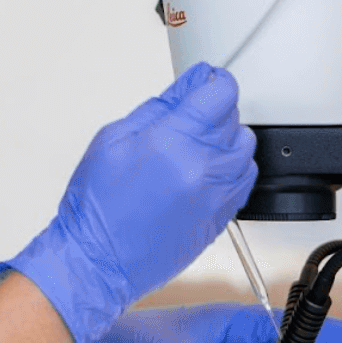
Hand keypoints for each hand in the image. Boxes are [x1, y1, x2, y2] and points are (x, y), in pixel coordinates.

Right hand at [0, 64, 257, 342]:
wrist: (96, 261)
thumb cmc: (97, 206)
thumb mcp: (113, 139)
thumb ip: (158, 108)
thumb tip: (186, 87)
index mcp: (173, 143)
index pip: (220, 95)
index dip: (214, 81)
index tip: (206, 82)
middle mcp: (201, 169)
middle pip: (235, 120)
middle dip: (215, 110)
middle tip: (190, 116)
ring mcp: (214, 197)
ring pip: (245, 151)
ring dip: (226, 140)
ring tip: (197, 146)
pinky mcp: (220, 218)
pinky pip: (243, 181)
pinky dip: (231, 169)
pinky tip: (205, 170)